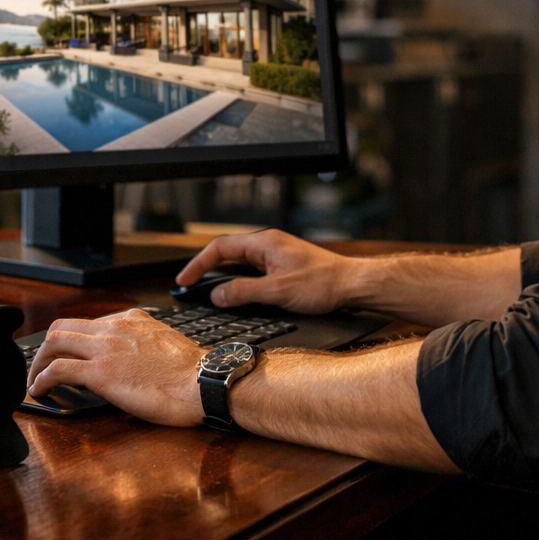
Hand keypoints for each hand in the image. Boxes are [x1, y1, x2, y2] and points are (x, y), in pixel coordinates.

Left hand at [26, 309, 205, 425]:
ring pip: (54, 342)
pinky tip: (39, 391)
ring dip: (39, 362)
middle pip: (63, 327)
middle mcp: (115, 328)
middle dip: (47, 348)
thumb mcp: (166, 344)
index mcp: (132, 320)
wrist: (204, 383)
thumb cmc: (194, 373)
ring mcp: (106, 348)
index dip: (73, 340)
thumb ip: (145, 344)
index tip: (68, 355)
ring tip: (36, 381)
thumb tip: (135, 360)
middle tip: (42, 366)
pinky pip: (58, 370)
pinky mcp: (100, 372)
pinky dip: (41, 380)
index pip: (89, 323)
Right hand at [176, 229, 359, 312]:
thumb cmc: (324, 283)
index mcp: (264, 243)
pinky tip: (238, 295)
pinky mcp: (284, 267)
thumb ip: (244, 292)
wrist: (354, 285)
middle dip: (206, 269)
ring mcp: (276, 256)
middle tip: (190, 286)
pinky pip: (253, 271)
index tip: (184, 280)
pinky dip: (240, 282)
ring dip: (223, 276)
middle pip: (227, 253)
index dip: (198, 264)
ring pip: (240, 263)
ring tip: (208, 292)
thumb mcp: (278, 291)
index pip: (220, 248)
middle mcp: (268, 245)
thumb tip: (217, 295)